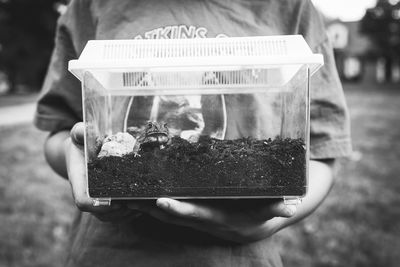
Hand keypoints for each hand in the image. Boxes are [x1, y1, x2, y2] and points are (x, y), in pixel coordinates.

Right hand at [64, 122, 138, 221]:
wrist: (80, 151)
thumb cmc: (80, 141)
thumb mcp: (79, 133)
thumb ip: (79, 132)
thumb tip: (82, 131)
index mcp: (78, 180)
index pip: (83, 201)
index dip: (97, 205)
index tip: (114, 202)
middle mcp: (86, 194)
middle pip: (100, 213)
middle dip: (118, 211)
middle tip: (137, 202)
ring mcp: (96, 200)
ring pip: (110, 217)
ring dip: (127, 214)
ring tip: (144, 205)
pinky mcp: (106, 202)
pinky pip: (117, 215)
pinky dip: (130, 213)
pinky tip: (144, 204)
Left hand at [128, 198, 296, 242]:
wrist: (253, 226)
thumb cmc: (261, 214)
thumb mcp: (271, 211)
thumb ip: (278, 208)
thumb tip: (292, 206)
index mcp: (219, 219)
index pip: (196, 214)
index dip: (179, 209)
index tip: (161, 201)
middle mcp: (203, 220)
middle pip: (173, 215)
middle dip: (150, 207)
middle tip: (128, 197)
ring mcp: (195, 218)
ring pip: (166, 214)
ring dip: (145, 206)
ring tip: (124, 196)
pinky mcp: (192, 213)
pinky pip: (169, 210)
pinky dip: (153, 204)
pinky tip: (139, 195)